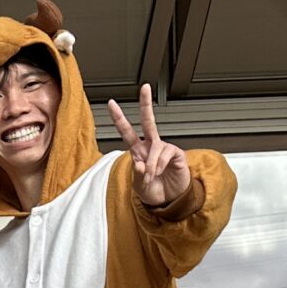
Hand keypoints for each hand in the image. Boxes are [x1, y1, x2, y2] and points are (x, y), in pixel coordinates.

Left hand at [107, 85, 191, 210]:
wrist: (170, 200)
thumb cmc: (154, 190)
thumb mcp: (140, 187)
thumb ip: (137, 175)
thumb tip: (139, 164)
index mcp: (138, 151)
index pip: (127, 131)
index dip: (119, 118)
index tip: (111, 103)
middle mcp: (151, 146)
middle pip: (148, 121)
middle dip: (146, 104)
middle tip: (145, 87)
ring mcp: (163, 148)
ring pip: (155, 148)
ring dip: (151, 165)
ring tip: (152, 176)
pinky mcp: (175, 153)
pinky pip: (165, 155)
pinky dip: (160, 166)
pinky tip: (162, 172)